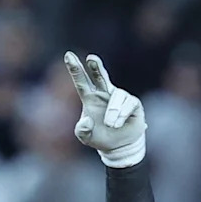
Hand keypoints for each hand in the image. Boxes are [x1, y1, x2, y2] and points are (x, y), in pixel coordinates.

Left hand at [64, 52, 145, 168]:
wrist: (119, 146)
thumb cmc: (100, 137)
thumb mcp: (86, 137)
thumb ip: (82, 130)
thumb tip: (87, 120)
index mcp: (90, 97)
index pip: (81, 81)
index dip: (75, 69)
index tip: (68, 55)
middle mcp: (104, 93)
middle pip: (99, 75)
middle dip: (96, 66)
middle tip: (91, 58)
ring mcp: (119, 96)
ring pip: (116, 95)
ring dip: (112, 112)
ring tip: (110, 124)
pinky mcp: (132, 102)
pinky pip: (128, 103)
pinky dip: (122, 114)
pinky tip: (118, 124)